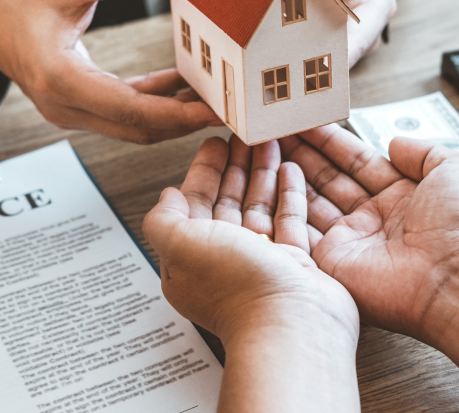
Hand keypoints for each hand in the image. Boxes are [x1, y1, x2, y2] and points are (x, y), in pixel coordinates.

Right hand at [0, 0, 220, 143]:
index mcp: (59, 77)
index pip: (129, 108)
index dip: (177, 113)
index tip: (215, 110)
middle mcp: (65, 105)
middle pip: (138, 128)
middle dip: (185, 121)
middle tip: (229, 107)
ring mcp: (70, 112)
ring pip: (134, 127)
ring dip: (173, 115)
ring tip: (214, 96)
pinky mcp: (78, 107)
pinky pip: (124, 113)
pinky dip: (155, 102)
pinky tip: (182, 84)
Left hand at [144, 136, 359, 411]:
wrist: (291, 323)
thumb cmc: (236, 286)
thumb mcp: (180, 244)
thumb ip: (163, 218)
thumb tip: (166, 196)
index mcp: (194, 256)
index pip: (195, 203)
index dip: (203, 171)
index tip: (214, 142)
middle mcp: (226, 259)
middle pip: (229, 200)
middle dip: (234, 166)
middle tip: (243, 136)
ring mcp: (262, 261)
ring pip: (260, 205)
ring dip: (262, 173)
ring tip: (269, 143)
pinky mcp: (295, 262)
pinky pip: (290, 218)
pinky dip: (289, 193)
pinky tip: (290, 169)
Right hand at [280, 124, 458, 394]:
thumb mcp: (456, 166)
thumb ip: (423, 149)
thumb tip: (396, 142)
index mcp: (402, 196)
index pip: (355, 160)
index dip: (331, 140)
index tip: (309, 122)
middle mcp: (374, 219)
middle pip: (328, 178)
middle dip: (303, 153)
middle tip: (280, 131)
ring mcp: (352, 241)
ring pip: (311, 200)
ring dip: (289, 173)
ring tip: (268, 147)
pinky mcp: (333, 262)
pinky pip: (302, 229)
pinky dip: (285, 204)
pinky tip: (273, 177)